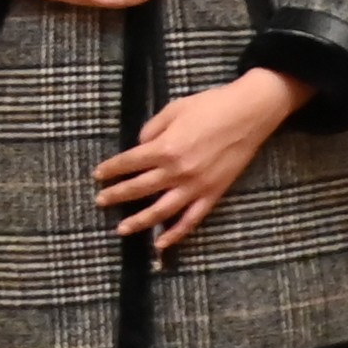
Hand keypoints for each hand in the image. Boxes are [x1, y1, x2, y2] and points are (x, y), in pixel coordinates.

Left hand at [97, 68, 298, 255]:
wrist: (250, 113)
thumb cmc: (211, 105)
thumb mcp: (174, 109)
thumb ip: (152, 129)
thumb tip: (140, 147)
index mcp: (165, 147)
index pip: (129, 162)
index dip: (111, 169)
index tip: (98, 175)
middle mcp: (177, 171)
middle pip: (139, 188)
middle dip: (116, 195)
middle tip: (100, 201)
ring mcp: (195, 186)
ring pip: (161, 211)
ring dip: (139, 221)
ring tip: (121, 229)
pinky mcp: (213, 194)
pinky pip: (191, 219)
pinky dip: (175, 233)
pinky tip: (160, 243)